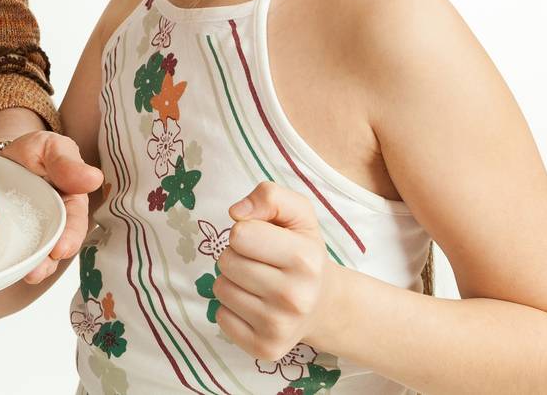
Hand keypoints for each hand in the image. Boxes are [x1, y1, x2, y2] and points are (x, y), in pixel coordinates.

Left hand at [0, 131, 104, 283]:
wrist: (0, 157)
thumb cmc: (32, 151)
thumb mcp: (49, 147)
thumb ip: (66, 161)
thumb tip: (94, 178)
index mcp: (70, 201)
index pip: (75, 222)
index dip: (70, 237)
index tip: (61, 248)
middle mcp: (56, 223)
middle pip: (57, 246)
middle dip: (49, 261)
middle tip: (37, 271)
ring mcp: (35, 234)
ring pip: (38, 256)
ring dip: (33, 268)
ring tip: (25, 275)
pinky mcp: (14, 239)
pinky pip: (16, 254)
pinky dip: (12, 263)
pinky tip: (5, 268)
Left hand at [213, 182, 338, 360]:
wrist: (326, 303)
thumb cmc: (303, 250)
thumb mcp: (297, 213)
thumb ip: (269, 196)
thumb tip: (236, 212)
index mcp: (305, 258)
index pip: (240, 234)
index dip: (245, 232)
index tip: (263, 241)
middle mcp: (295, 297)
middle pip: (226, 261)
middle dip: (237, 256)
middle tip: (261, 263)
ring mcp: (280, 327)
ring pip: (220, 288)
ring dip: (232, 281)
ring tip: (259, 283)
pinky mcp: (266, 348)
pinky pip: (220, 317)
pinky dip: (231, 308)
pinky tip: (255, 306)